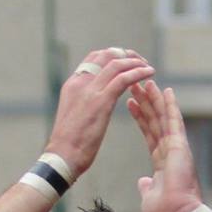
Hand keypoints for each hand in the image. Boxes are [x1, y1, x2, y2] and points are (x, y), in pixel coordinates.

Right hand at [44, 47, 153, 178]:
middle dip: (127, 55)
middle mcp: (81, 82)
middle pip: (106, 55)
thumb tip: (96, 103)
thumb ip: (84, 102)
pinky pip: (123, 79)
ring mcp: (90, 90)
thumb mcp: (74, 115)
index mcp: (73, 84)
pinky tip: (149, 74)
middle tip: (141, 62)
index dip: (114, 55)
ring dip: (137, 63)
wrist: (61, 156)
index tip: (128, 61)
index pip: (94, 58)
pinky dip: (138, 73)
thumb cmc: (69, 144)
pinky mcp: (101, 101)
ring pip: (117, 64)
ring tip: (149, 69)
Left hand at [128, 78, 204, 211]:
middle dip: (144, 102)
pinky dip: (170, 105)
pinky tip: (165, 90)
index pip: (149, 133)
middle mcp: (170, 150)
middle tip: (135, 85)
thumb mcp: (149, 195)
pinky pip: (174, 121)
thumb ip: (146, 186)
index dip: (140, 117)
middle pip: (155, 121)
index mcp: (162, 161)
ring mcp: (176, 147)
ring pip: (163, 117)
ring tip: (143, 82)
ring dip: (153, 99)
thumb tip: (143, 182)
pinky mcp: (180, 145)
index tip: (130, 103)